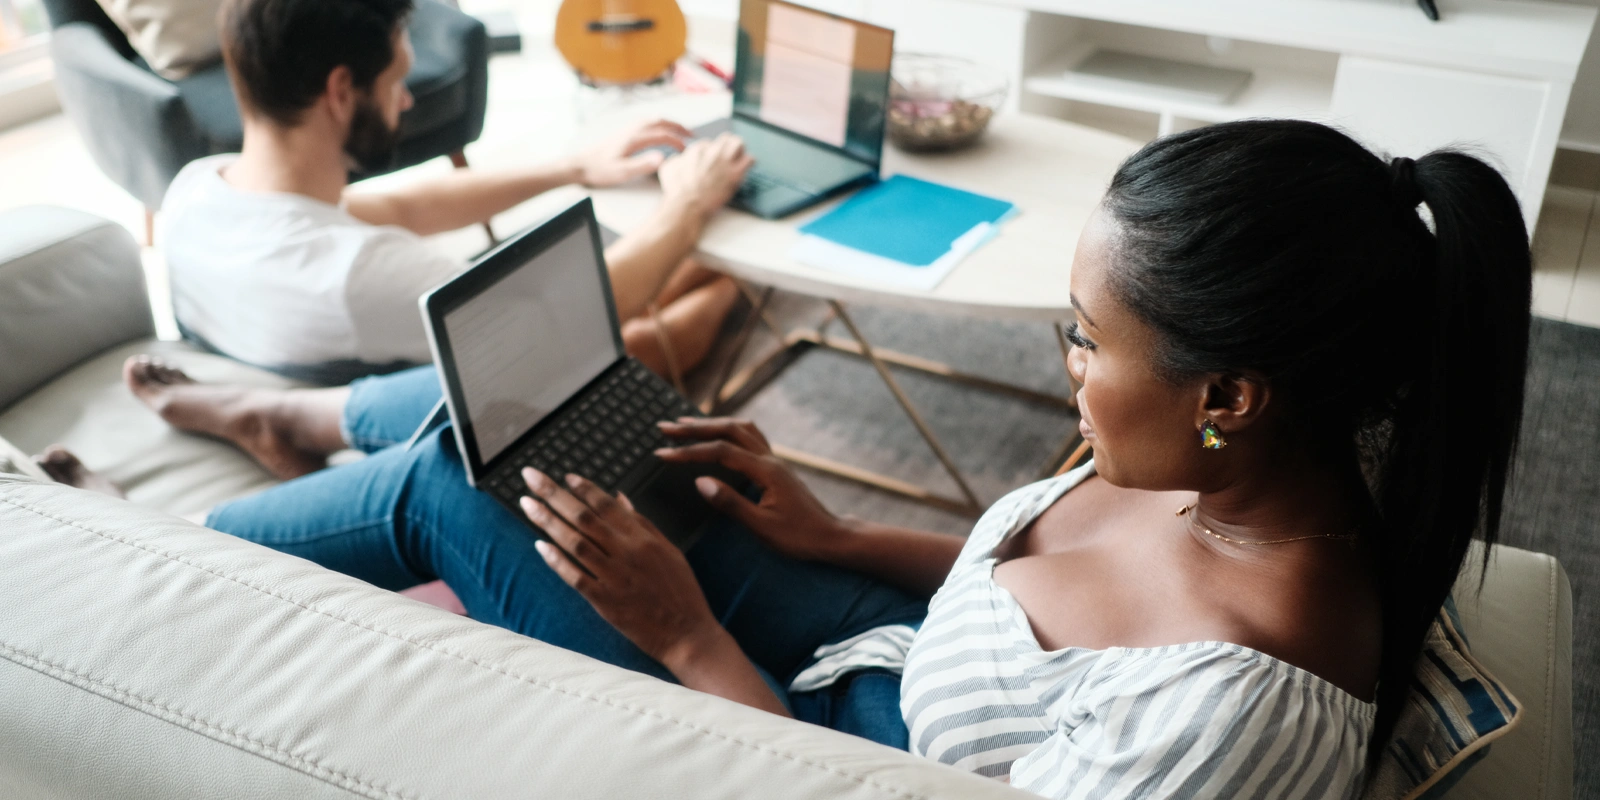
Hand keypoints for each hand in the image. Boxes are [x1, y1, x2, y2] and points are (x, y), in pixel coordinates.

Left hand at [519, 468, 721, 665]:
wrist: (688, 634)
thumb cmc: (681, 592)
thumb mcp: (669, 550)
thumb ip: (642, 523)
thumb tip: (618, 497)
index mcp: (643, 538)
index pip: (607, 505)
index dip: (583, 488)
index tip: (564, 476)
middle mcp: (627, 553)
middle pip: (584, 517)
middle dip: (554, 494)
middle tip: (530, 476)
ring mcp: (614, 577)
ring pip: (575, 542)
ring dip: (548, 521)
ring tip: (527, 504)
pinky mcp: (605, 601)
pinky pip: (575, 577)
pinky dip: (557, 561)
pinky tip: (540, 546)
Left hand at [569, 119, 693, 187]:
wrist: (580, 165)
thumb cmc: (600, 170)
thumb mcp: (622, 172)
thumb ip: (642, 165)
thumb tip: (663, 158)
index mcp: (635, 139)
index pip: (663, 135)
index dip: (678, 141)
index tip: (687, 151)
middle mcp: (632, 130)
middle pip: (661, 122)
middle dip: (678, 127)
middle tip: (692, 135)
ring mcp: (627, 129)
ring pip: (653, 120)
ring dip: (669, 123)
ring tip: (679, 131)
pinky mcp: (623, 132)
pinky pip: (646, 122)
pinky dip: (658, 123)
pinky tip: (658, 130)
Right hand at [654, 418, 846, 561]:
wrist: (831, 537)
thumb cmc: (799, 537)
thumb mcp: (762, 526)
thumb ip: (730, 503)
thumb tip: (700, 481)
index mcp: (765, 470)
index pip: (720, 451)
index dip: (689, 451)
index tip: (663, 454)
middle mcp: (770, 459)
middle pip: (729, 430)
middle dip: (695, 427)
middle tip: (665, 427)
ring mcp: (774, 461)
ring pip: (740, 429)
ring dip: (712, 424)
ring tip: (686, 425)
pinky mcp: (776, 468)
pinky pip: (750, 438)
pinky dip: (729, 431)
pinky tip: (719, 436)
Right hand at [657, 134, 753, 220]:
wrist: (687, 204)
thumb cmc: (676, 190)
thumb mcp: (668, 169)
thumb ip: (675, 160)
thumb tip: (678, 158)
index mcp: (696, 149)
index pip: (707, 144)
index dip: (709, 153)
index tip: (709, 162)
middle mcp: (712, 151)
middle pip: (724, 139)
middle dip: (726, 146)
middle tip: (727, 156)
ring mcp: (725, 161)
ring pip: (738, 143)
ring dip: (739, 149)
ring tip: (739, 157)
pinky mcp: (735, 173)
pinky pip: (749, 160)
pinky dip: (748, 163)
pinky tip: (745, 168)